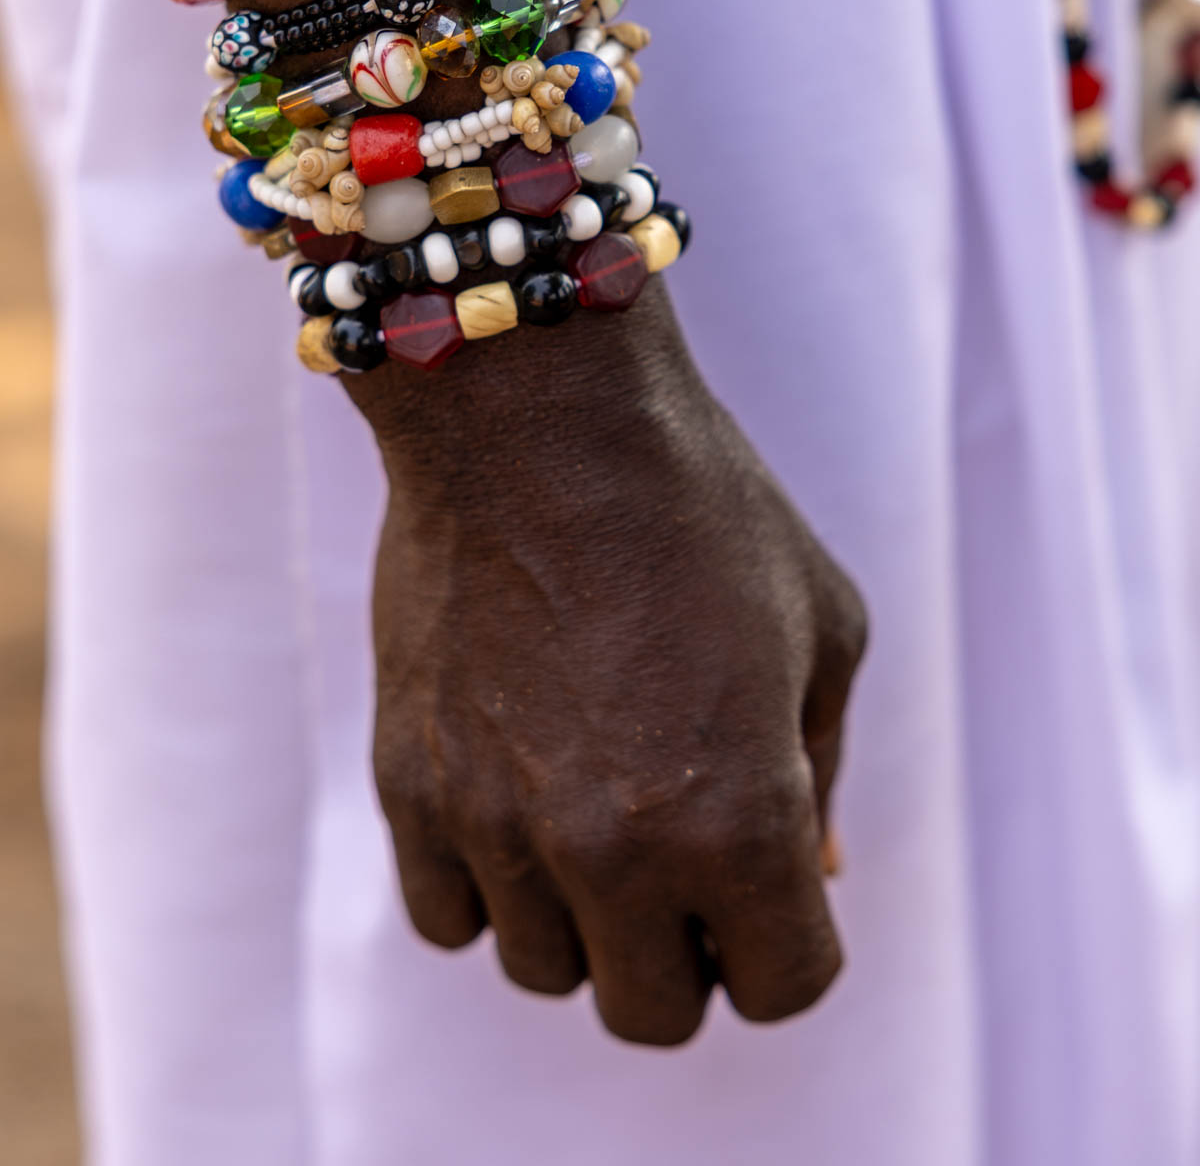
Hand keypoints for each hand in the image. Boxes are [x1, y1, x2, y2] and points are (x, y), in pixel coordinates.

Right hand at [349, 284, 866, 1046]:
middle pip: (655, 1012)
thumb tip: (817, 874)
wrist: (538, 415)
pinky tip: (517, 800)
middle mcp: (619, 850)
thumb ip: (824, 768)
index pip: (785, 986)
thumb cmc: (703, 504)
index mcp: (744, 818)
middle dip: (689, 952)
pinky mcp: (413, 788)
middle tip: (686, 860)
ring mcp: (501, 826)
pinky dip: (490, 887)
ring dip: (585, 919)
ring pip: (546, 972)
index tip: (775, 885)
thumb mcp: (823, 624)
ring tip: (596, 808)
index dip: (792, 942)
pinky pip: (450, 918)